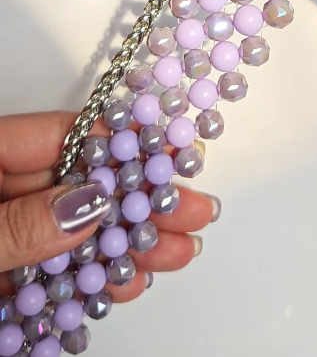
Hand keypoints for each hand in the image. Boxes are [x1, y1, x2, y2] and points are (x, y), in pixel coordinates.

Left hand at [0, 112, 217, 301]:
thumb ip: (19, 223)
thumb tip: (91, 203)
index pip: (63, 137)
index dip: (121, 142)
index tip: (172, 150)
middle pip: (78, 186)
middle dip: (139, 200)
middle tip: (194, 210)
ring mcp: (1, 233)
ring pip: (72, 233)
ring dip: (127, 243)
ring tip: (179, 252)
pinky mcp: (0, 279)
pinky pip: (52, 274)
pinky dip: (90, 280)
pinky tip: (128, 283)